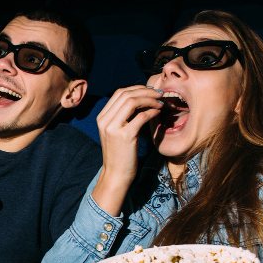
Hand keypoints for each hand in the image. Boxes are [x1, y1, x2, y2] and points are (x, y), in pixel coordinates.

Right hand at [90, 85, 162, 214]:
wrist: (116, 175)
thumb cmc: (120, 154)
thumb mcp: (117, 132)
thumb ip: (124, 116)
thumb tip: (142, 99)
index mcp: (102, 117)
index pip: (119, 93)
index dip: (137, 88)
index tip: (151, 91)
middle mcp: (105, 120)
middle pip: (126, 94)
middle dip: (145, 91)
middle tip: (160, 94)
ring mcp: (113, 127)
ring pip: (132, 101)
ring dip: (149, 99)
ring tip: (161, 102)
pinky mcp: (125, 136)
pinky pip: (141, 116)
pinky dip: (152, 111)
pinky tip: (159, 112)